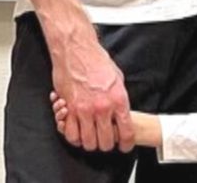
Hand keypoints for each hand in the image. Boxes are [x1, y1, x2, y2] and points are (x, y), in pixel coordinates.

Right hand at [49, 32, 134, 152]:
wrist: (76, 50)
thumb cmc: (95, 60)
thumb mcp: (117, 79)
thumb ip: (119, 98)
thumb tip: (120, 110)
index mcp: (118, 100)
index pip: (126, 132)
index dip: (126, 143)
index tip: (124, 145)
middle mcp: (102, 108)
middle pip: (105, 142)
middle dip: (106, 145)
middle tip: (105, 141)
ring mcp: (84, 110)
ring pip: (87, 142)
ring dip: (89, 142)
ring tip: (91, 137)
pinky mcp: (69, 109)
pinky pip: (70, 133)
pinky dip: (73, 136)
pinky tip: (77, 130)